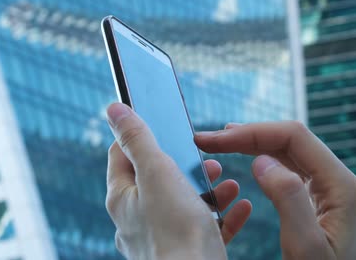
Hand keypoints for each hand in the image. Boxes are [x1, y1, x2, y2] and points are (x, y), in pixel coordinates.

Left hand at [105, 103, 251, 258]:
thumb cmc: (174, 231)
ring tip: (228, 183)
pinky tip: (240, 207)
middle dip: (186, 166)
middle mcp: (136, 220)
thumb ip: (138, 138)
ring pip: (184, 204)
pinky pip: (204, 229)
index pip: (122, 155)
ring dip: (209, 189)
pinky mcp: (185, 254)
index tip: (165, 125)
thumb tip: (114, 109)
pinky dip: (223, 215)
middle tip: (207, 161)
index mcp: (123, 199)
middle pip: (159, 180)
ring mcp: (160, 239)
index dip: (142, 136)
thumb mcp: (156, 172)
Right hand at [195, 122, 355, 259]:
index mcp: (342, 187)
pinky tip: (247, 160)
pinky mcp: (322, 204)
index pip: (294, 137)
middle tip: (208, 139)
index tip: (216, 140)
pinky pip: (292, 171)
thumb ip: (288, 199)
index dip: (252, 133)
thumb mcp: (305, 247)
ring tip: (222, 143)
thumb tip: (261, 160)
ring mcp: (332, 193)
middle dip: (248, 135)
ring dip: (254, 145)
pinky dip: (265, 161)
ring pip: (290, 154)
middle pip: (291, 141)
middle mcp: (340, 183)